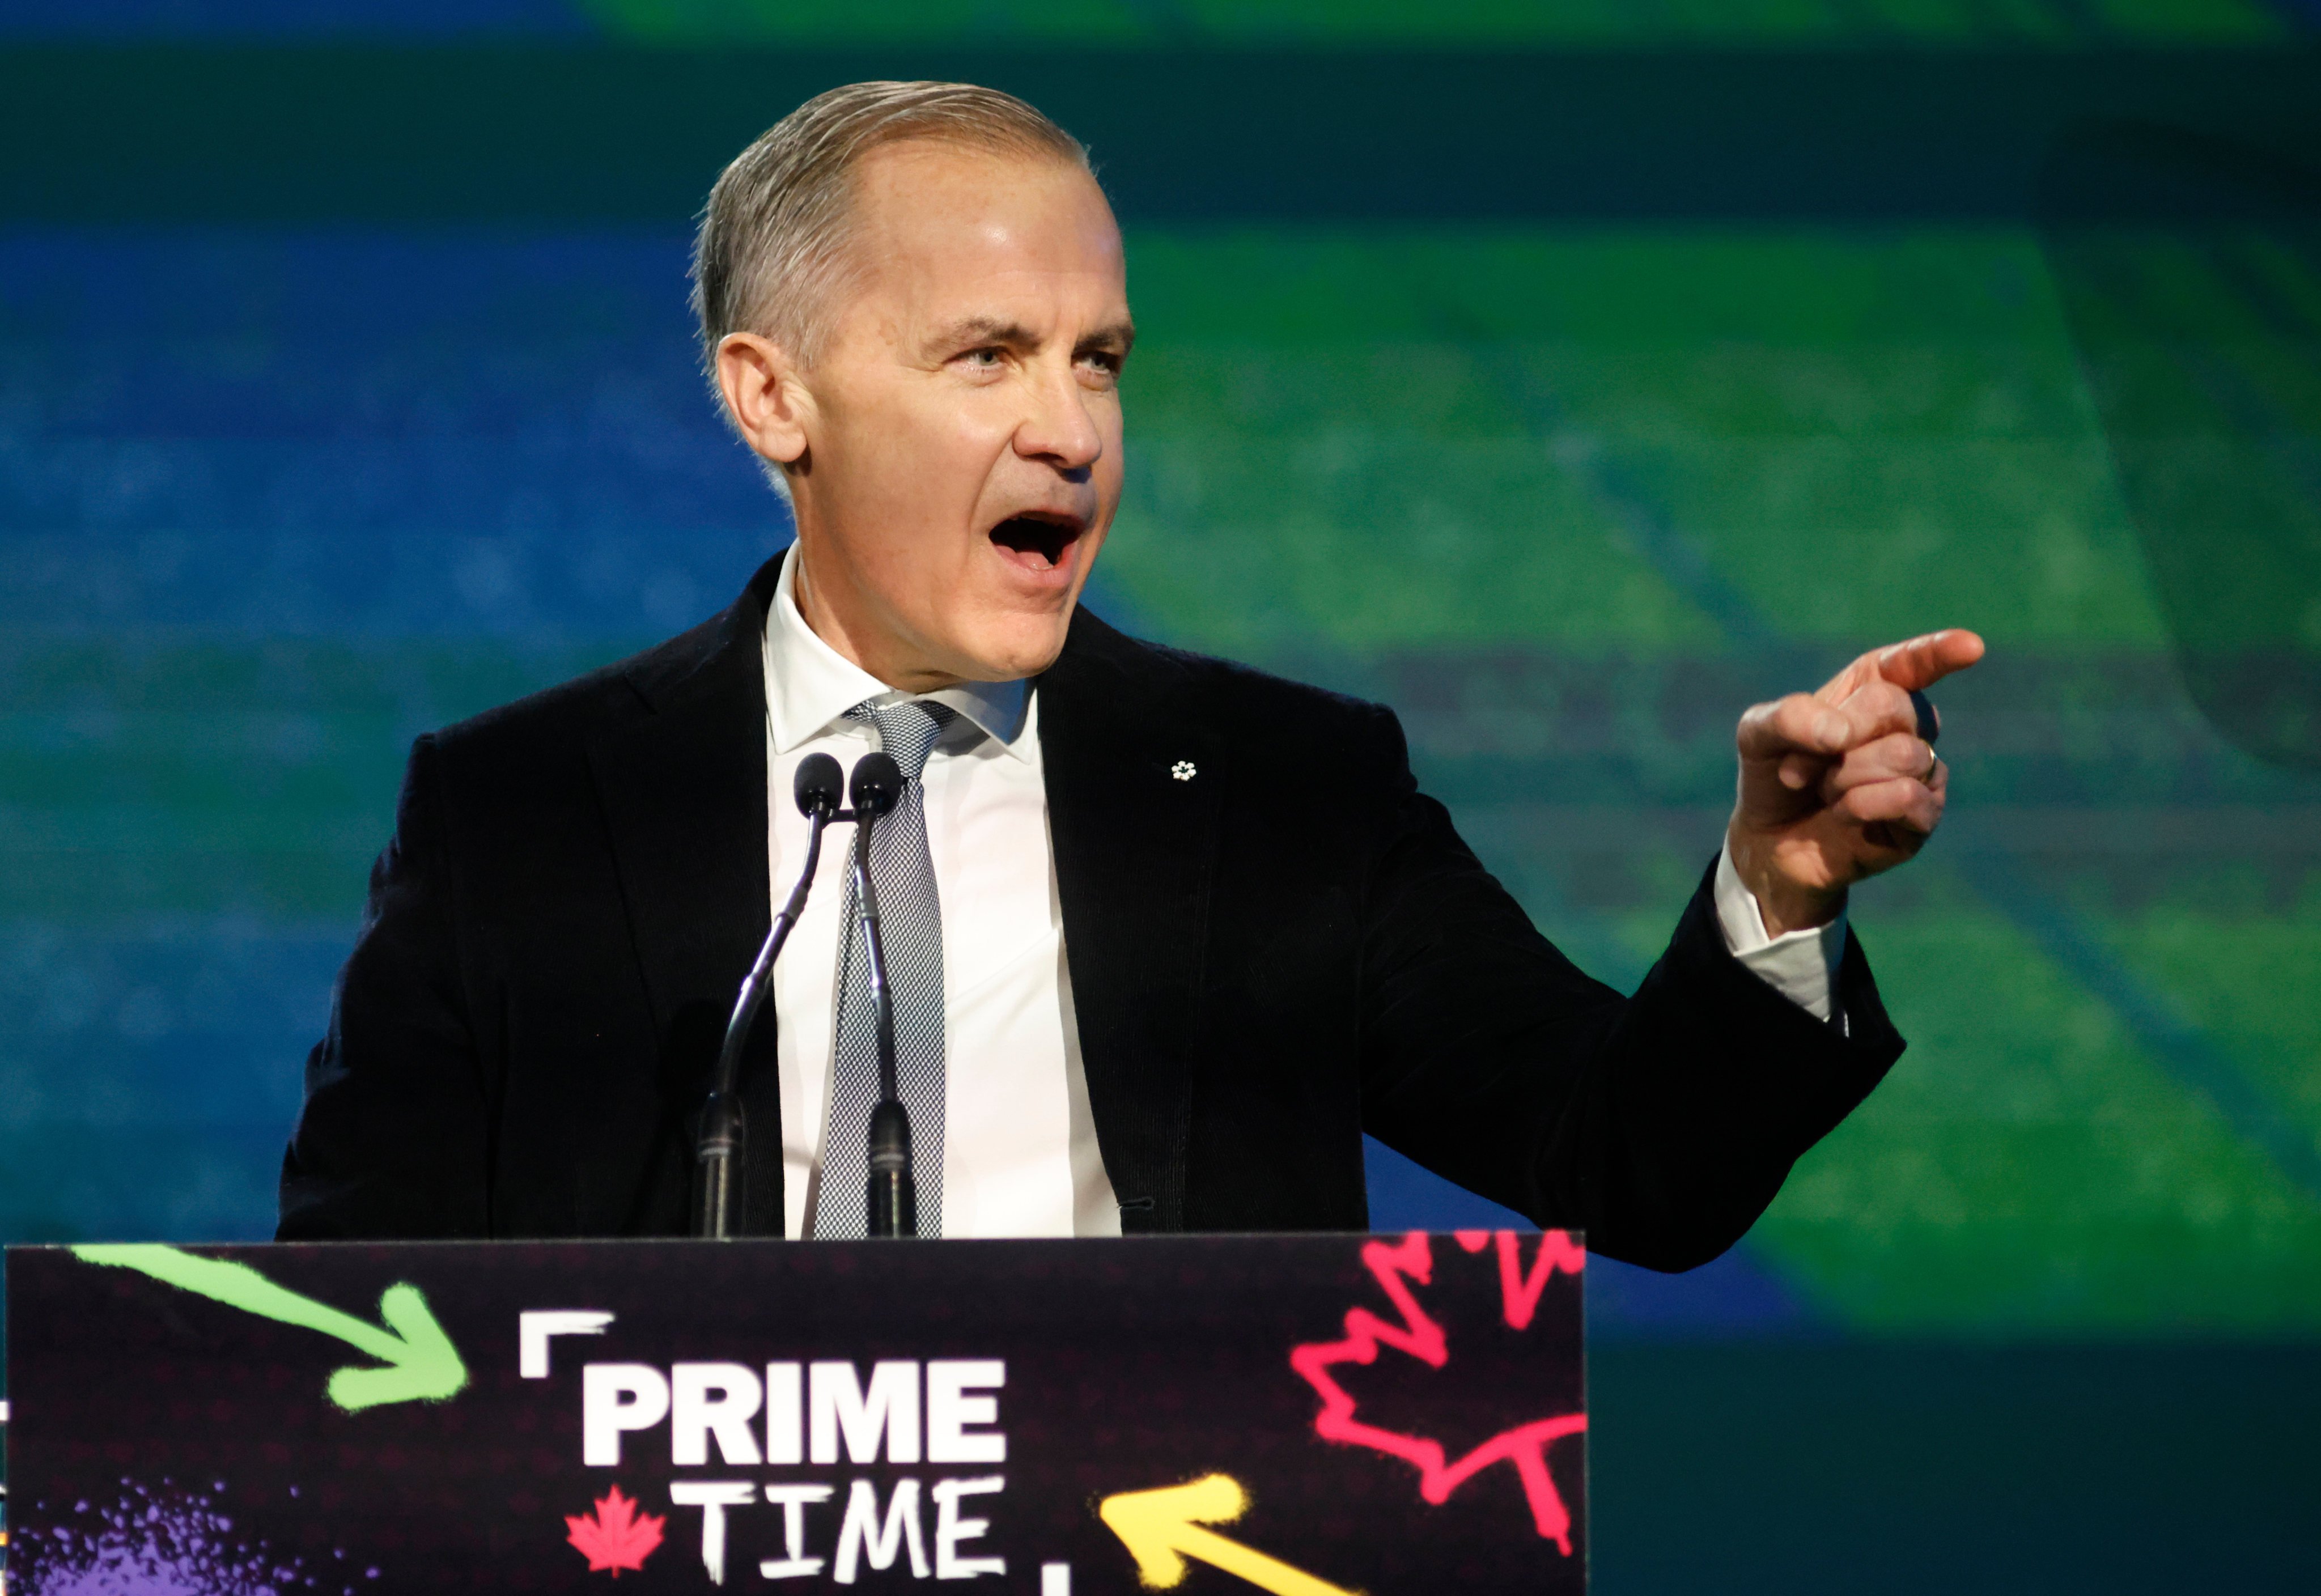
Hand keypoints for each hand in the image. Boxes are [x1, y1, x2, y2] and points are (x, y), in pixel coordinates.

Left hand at [1727, 629, 1985, 935]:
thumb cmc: (1773, 775)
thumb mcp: (1758, 734)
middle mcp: (1907, 725)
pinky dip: (1861, 805)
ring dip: (1844, 777)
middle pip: (1893, 706)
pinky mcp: (1924, 817)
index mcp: (1873, 688)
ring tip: (1824, 792)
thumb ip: (1789, 717)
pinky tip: (1842, 815)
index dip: (1940, 651)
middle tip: (1797, 767)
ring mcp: (1922, 771)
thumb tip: (1841, 732)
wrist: (1768, 842)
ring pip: (1903, 754)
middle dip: (1837, 736)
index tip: (1971, 646)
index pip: (1913, 663)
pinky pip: (1908, 797)